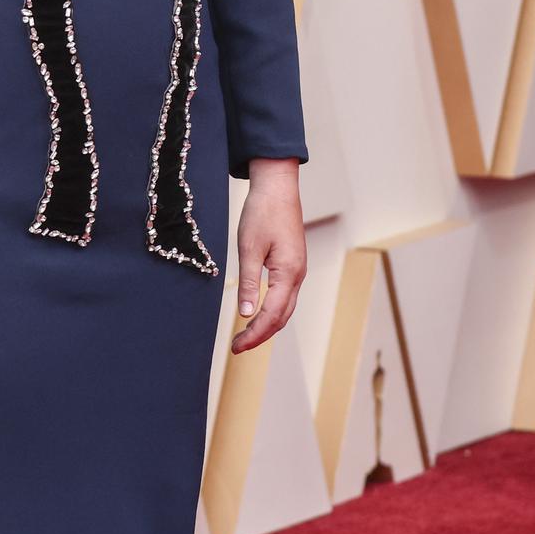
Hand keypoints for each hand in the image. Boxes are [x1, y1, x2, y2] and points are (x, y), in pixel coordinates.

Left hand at [230, 158, 305, 353]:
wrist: (277, 187)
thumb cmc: (262, 213)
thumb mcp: (249, 248)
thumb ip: (248, 282)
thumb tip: (245, 313)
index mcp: (289, 273)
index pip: (272, 315)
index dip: (255, 334)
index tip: (236, 346)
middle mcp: (298, 275)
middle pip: (282, 317)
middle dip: (260, 335)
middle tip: (237, 347)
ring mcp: (297, 271)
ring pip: (285, 308)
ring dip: (266, 325)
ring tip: (245, 336)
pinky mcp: (293, 265)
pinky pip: (285, 296)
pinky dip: (272, 311)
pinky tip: (257, 313)